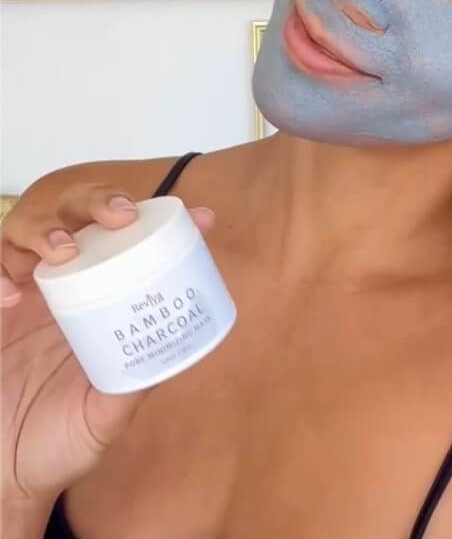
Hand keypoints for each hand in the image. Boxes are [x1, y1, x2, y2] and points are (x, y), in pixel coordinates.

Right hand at [1, 184, 214, 507]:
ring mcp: (20, 296)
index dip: (164, 222)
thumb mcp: (107, 412)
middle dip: (98, 201)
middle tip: (121, 217)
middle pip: (76, 217)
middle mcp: (61, 287)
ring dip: (47, 229)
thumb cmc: (58, 440)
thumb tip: (177, 352)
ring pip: (25, 231)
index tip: (203, 219)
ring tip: (64, 250)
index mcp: (99, 298)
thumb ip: (136, 382)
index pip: (130, 244)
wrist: (2, 478)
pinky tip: (11, 294)